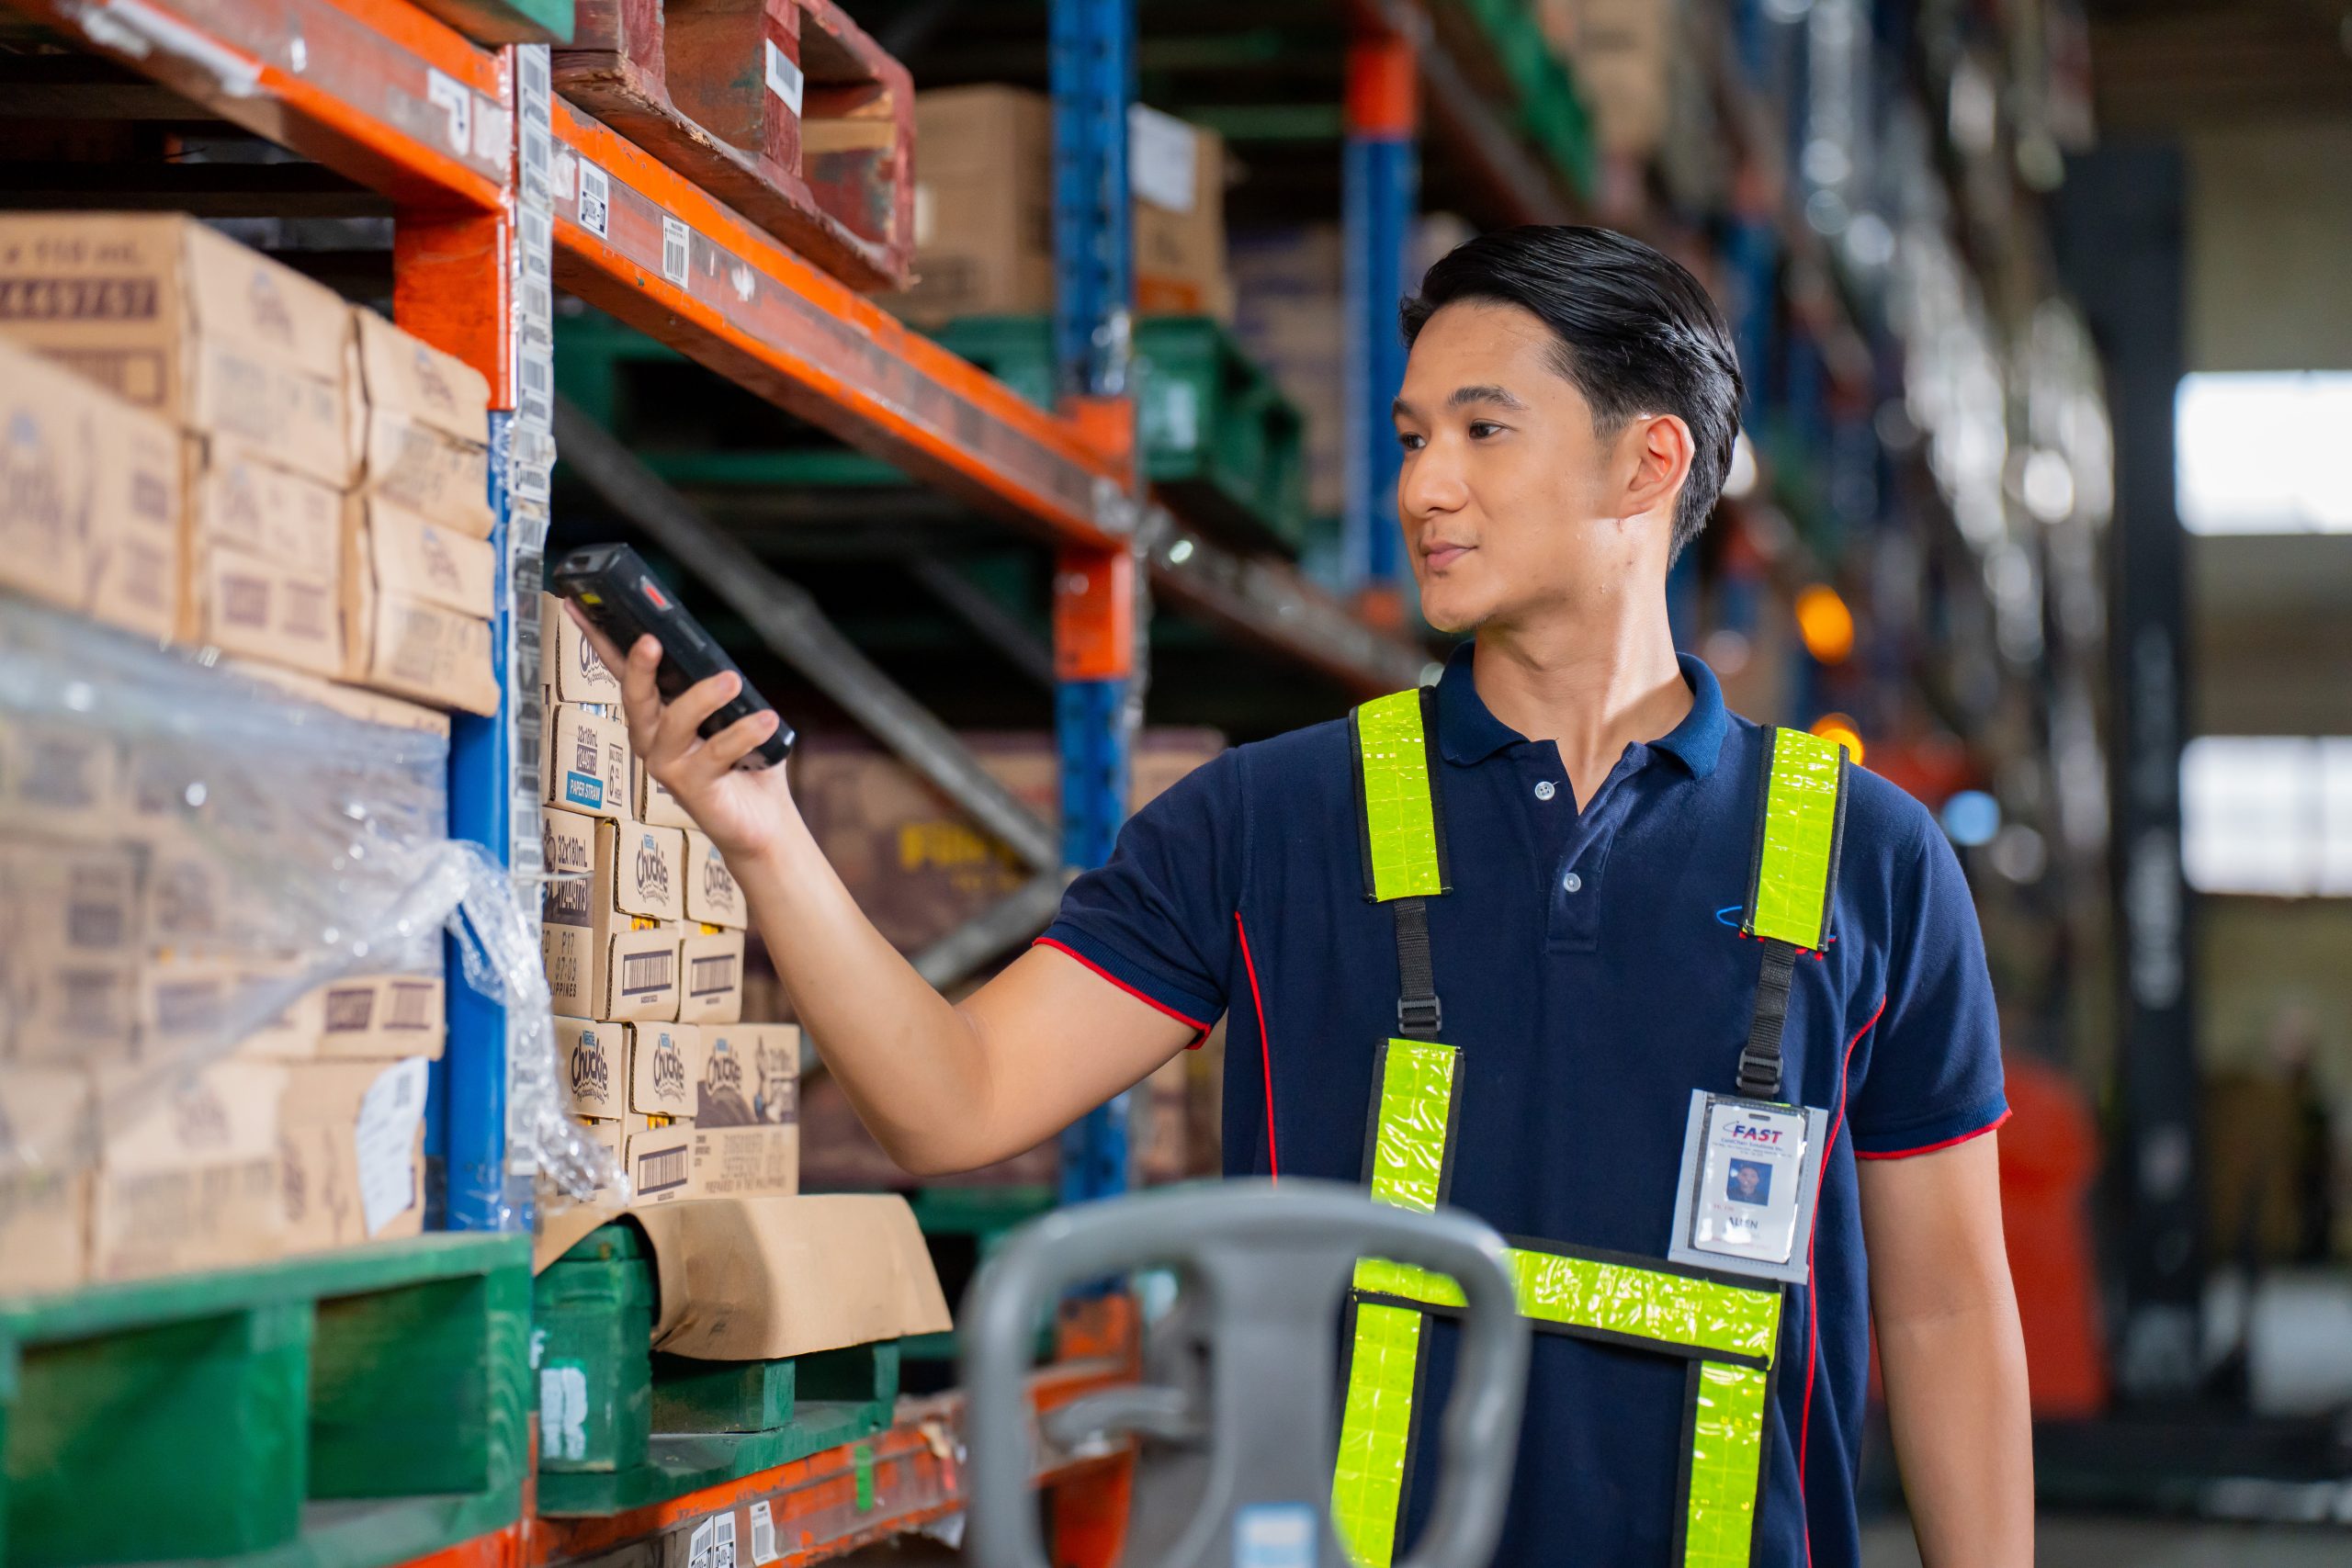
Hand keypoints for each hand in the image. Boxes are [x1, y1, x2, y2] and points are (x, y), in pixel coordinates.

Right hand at [562, 601, 798, 864]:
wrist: (763, 820)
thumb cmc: (744, 761)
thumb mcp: (730, 713)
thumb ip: (714, 684)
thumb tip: (712, 654)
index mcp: (657, 714)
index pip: (623, 671)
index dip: (599, 640)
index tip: (578, 606)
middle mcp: (653, 740)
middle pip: (635, 698)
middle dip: (639, 667)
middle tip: (651, 639)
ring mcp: (668, 766)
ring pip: (674, 722)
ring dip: (703, 697)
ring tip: (732, 680)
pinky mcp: (691, 789)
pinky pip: (715, 752)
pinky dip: (743, 732)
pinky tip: (766, 720)